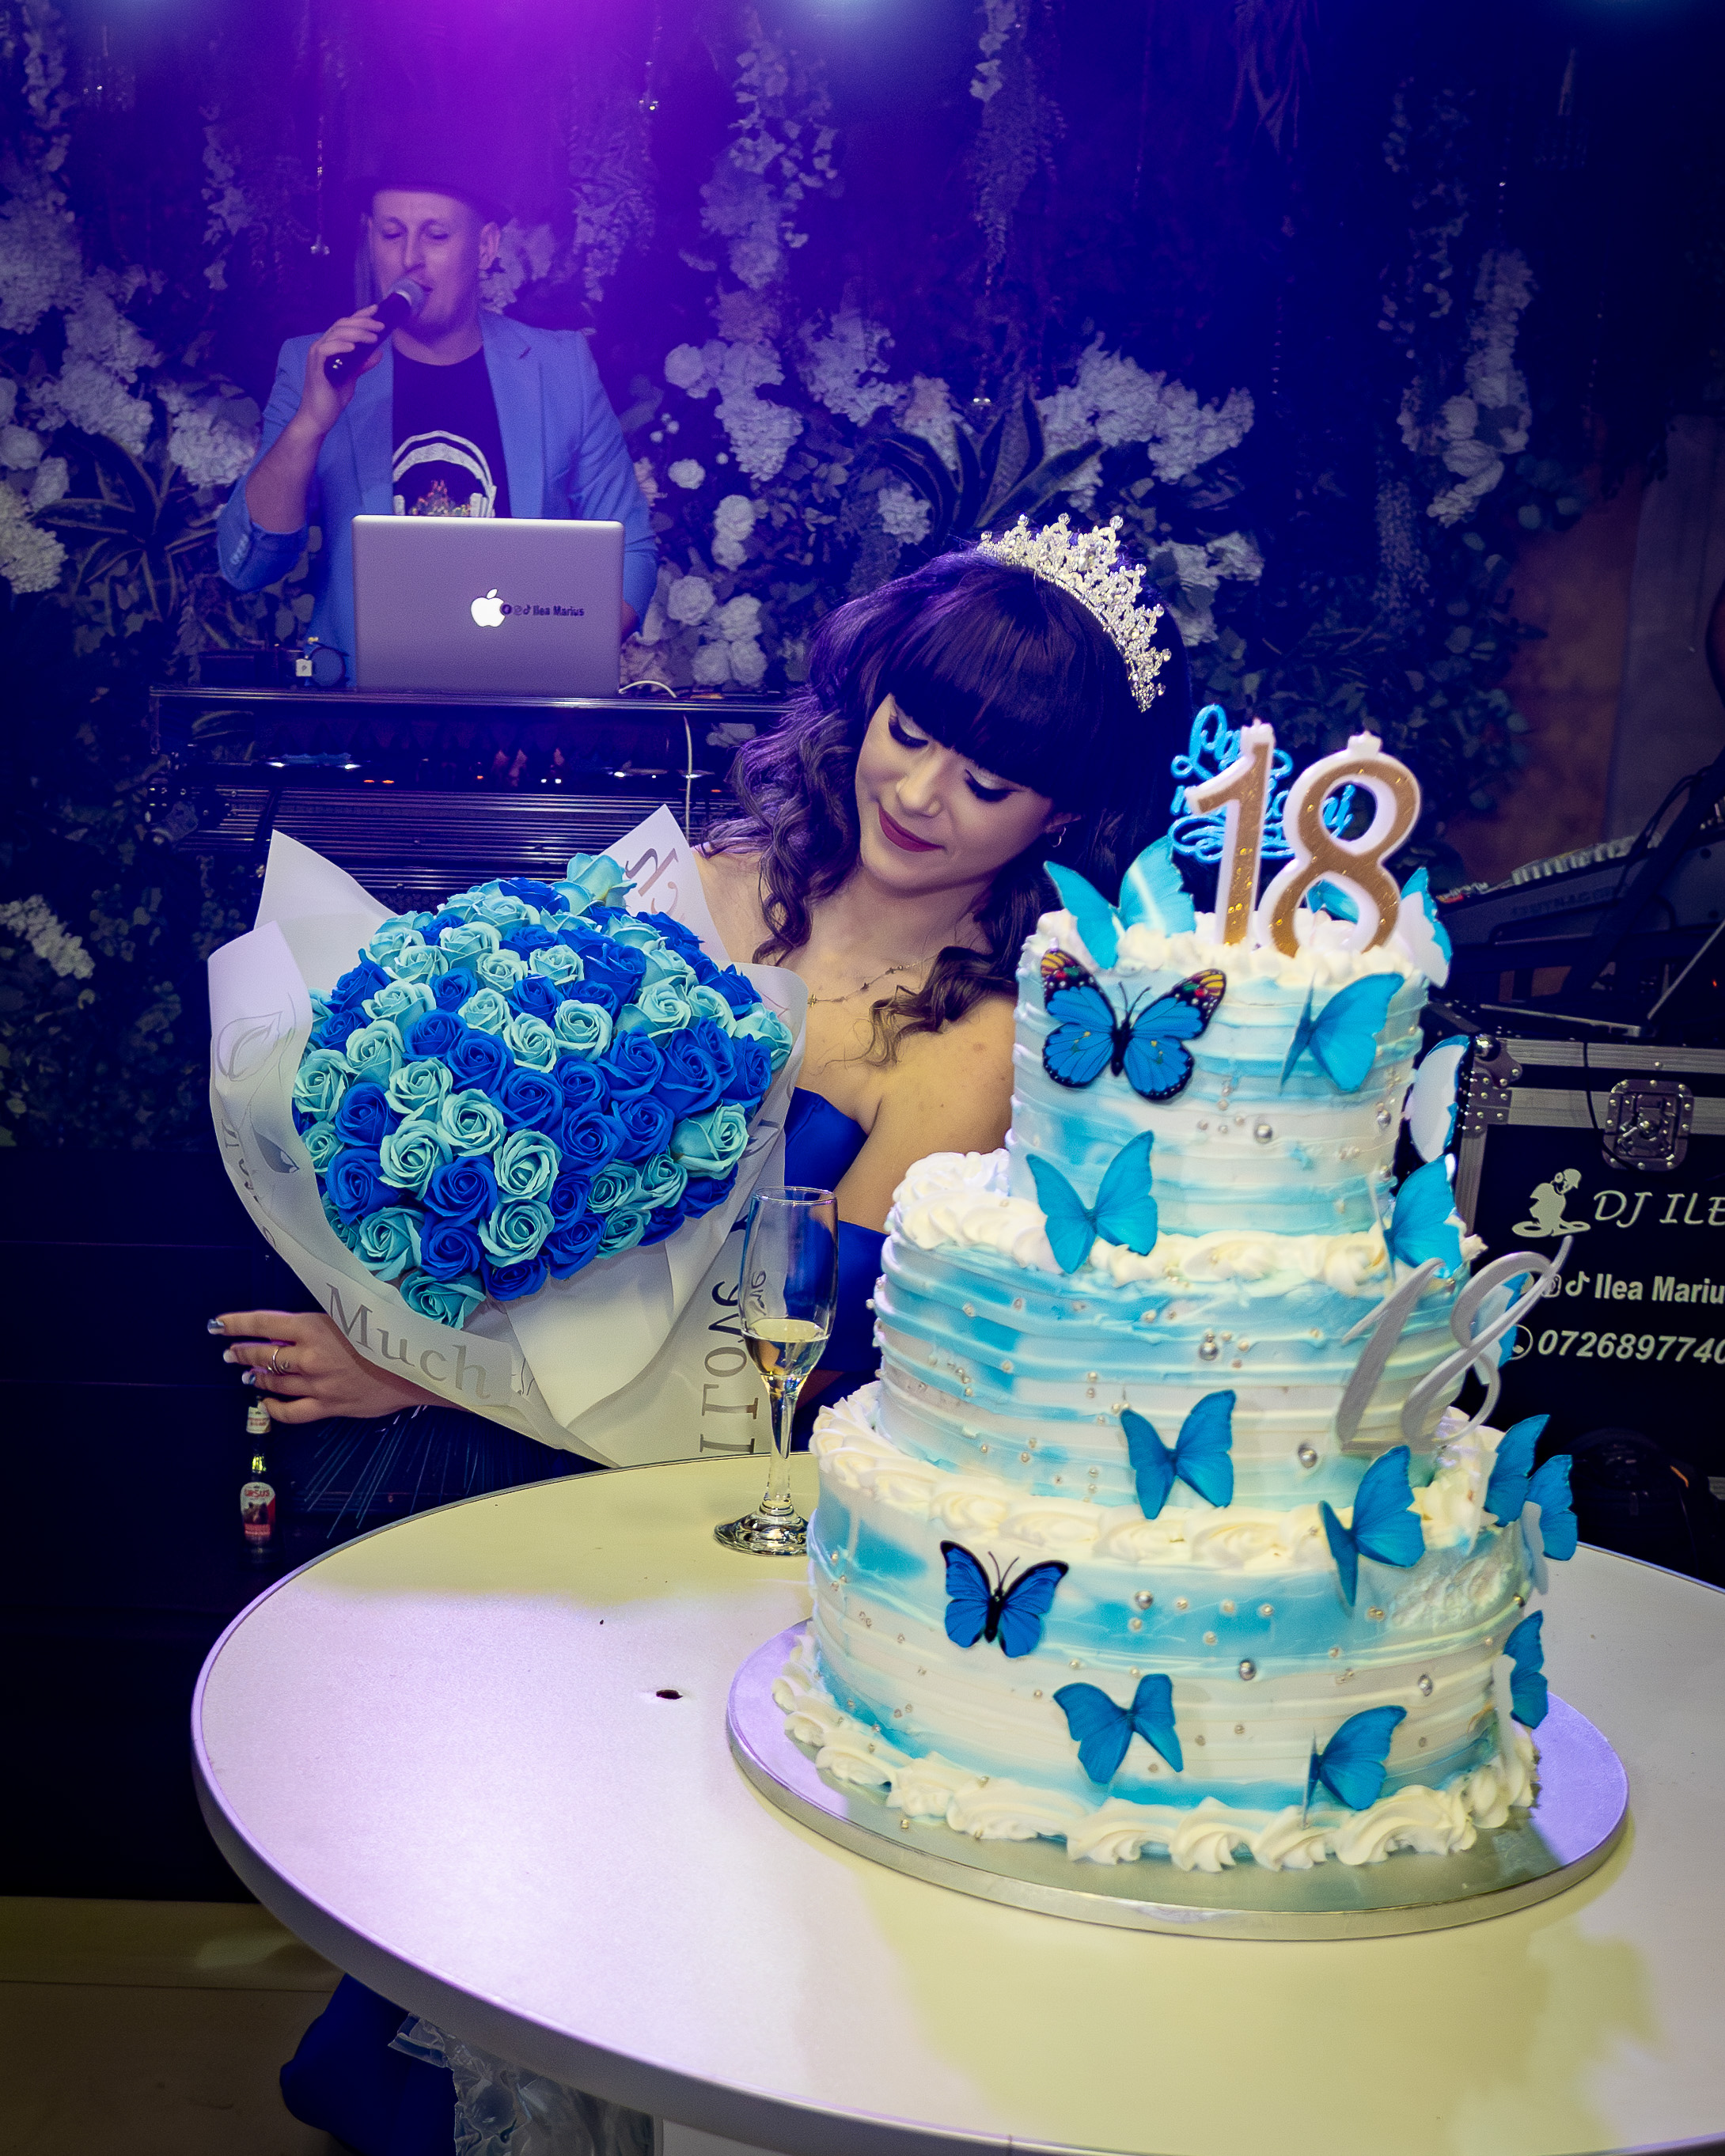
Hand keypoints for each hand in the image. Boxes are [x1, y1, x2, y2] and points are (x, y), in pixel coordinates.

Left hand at [213, 1309, 459, 1424]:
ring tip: (247, 1374)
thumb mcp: (362, 1306)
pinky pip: (291, 1411)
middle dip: (242, 1352)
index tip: (218, 1324)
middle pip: (263, 1354)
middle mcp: (309, 1356)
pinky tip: (267, 1402)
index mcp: (315, 1326)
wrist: (419, 1367)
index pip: (264, 1323)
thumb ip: (335, 1302)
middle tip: (230, 1352)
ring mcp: (317, 1384)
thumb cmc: (394, 1330)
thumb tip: (321, 1288)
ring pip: (274, 1381)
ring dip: (256, 1377)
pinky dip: (274, 1407)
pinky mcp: (328, 1406)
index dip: (237, 1323)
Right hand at [294, 305, 388, 436]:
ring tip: (373, 337)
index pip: (345, 325)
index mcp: (330, 346)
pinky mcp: (316, 367)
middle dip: (363, 323)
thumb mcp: (352, 377)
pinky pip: (326, 349)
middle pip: (342, 325)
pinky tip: (354, 347)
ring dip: (357, 333)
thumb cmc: (331, 397)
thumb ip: (362, 364)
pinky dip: (340, 346)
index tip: (376, 310)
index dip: (360, 316)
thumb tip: (378, 353)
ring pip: (336, 334)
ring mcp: (317, 355)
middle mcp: (321, 346)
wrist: (318, 417)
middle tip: (380, 326)